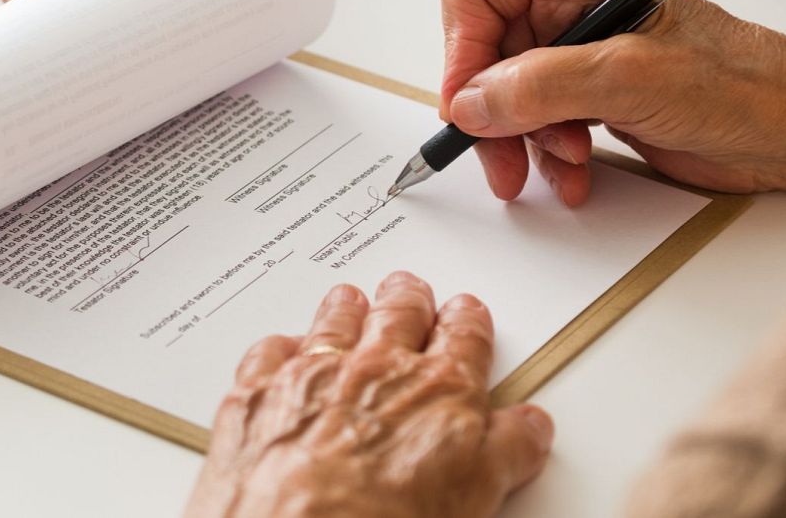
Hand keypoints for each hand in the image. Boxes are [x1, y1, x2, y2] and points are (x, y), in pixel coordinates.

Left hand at [185, 272, 551, 517]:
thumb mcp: (476, 495)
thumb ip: (507, 451)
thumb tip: (529, 428)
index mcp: (438, 389)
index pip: (463, 339)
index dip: (467, 322)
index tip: (466, 314)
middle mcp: (375, 368)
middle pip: (398, 314)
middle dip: (408, 299)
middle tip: (410, 290)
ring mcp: (311, 375)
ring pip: (334, 321)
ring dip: (346, 308)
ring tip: (351, 299)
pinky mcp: (256, 395)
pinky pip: (269, 352)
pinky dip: (280, 348)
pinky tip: (283, 350)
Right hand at [438, 0, 785, 203]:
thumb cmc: (745, 84)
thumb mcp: (630, 80)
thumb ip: (540, 86)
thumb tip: (470, 101)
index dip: (460, 46)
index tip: (469, 104)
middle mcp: (571, 0)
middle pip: (481, 46)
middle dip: (489, 108)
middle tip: (500, 157)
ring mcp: (580, 45)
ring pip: (503, 89)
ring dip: (520, 138)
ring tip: (560, 165)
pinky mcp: (591, 87)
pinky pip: (536, 117)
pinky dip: (545, 151)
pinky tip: (575, 172)